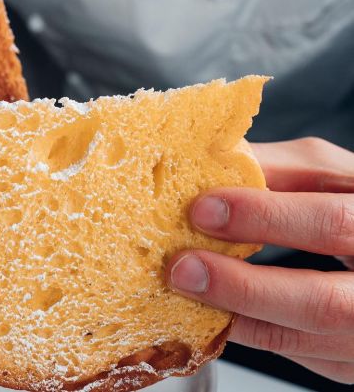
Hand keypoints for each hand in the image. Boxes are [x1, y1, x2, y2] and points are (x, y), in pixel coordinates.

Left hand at [166, 137, 353, 382]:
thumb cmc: (353, 205)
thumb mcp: (327, 175)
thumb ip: (276, 171)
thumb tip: (207, 167)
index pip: (332, 221)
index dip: (266, 217)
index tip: (203, 210)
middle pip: (324, 301)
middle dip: (246, 286)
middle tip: (185, 267)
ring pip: (309, 338)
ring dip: (240, 314)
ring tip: (188, 289)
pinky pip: (302, 355)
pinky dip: (254, 332)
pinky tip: (217, 311)